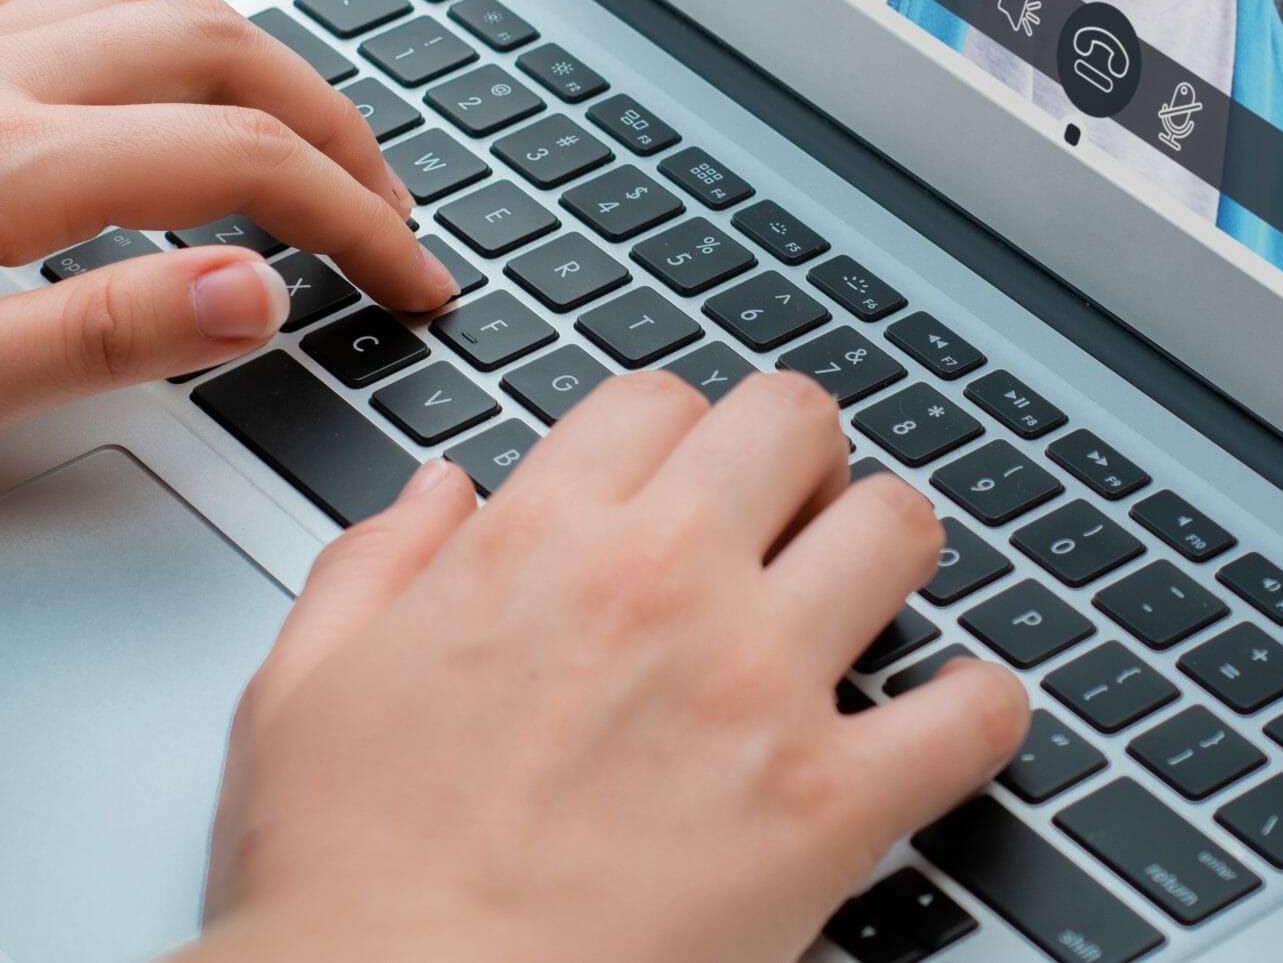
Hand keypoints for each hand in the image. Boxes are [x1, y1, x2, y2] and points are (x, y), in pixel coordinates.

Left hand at [0, 0, 452, 523]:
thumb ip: (100, 337)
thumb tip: (261, 291)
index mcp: (1, 166)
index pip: (242, 164)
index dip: (359, 222)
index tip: (419, 284)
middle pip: (218, 52)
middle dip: (337, 125)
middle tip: (393, 211)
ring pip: (134, 4)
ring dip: (245, 64)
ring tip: (297, 143)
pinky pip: (10, 0)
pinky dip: (96, 24)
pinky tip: (96, 75)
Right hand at [189, 370, 1030, 962]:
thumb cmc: (344, 882)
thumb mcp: (301, 690)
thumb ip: (376, 566)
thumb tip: (441, 493)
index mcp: (541, 543)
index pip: (659, 400)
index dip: (676, 436)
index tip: (680, 483)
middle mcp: (665, 584)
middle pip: (792, 419)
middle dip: (798, 457)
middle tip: (788, 515)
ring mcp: (760, 685)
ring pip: (898, 526)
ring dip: (888, 551)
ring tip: (865, 596)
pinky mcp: (829, 804)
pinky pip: (973, 712)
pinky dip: (980, 709)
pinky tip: (947, 721)